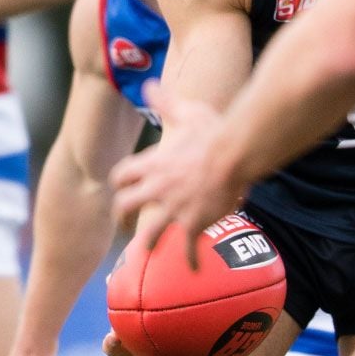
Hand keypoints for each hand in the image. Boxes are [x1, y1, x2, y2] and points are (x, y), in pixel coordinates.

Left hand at [110, 83, 245, 268]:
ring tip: (146, 252)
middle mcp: (156, 188)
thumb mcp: (186, 111)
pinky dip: (190, 260)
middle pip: (124, 207)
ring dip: (145, 245)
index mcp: (152, 163)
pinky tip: (195, 269)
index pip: (121, 175)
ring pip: (148, 235)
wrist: (234, 154)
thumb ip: (165, 102)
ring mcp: (173, 208)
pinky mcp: (192, 223)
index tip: (122, 188)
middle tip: (124, 227)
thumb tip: (151, 86)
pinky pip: (186, 248)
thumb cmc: (213, 131)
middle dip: (122, 219)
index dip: (120, 183)